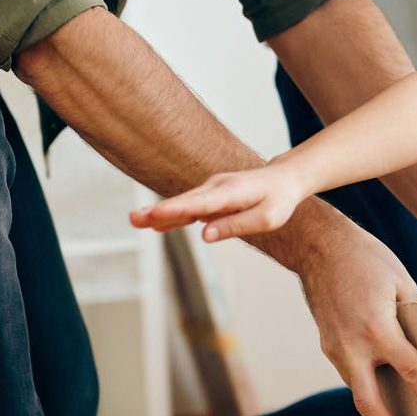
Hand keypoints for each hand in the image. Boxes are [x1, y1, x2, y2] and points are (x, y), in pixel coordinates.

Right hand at [130, 158, 309, 240]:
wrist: (283, 179)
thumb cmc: (278, 200)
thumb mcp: (267, 219)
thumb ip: (236, 226)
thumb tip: (205, 236)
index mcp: (232, 192)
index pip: (200, 204)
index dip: (176, 210)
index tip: (156, 215)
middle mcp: (217, 187)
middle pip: (184, 202)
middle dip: (159, 211)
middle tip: (133, 219)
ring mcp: (211, 190)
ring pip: (183, 204)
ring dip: (159, 213)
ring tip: (134, 221)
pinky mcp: (210, 196)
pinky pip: (189, 207)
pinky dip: (172, 215)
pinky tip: (153, 223)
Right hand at [296, 226, 416, 415]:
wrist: (318, 246)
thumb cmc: (366, 258)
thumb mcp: (401, 283)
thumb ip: (412, 319)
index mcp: (378, 328)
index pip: (412, 373)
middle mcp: (353, 345)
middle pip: (371, 404)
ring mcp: (335, 347)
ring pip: (358, 391)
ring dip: (376, 415)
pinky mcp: (327, 344)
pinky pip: (350, 373)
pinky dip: (366, 387)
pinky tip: (381, 394)